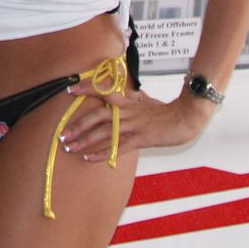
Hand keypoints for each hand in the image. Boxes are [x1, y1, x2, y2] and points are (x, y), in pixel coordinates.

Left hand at [57, 84, 216, 162]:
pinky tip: (89, 158)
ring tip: (71, 147)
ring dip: (85, 140)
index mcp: (127, 100)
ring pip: (104, 133)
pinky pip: (118, 147)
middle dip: (79, 125)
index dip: (86, 89)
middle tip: (63, 134)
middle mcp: (127, 112)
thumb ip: (130, 98)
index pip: (103, 91)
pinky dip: (102, 153)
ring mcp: (133, 126)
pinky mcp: (140, 139)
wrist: (185, 118)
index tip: (70, 90)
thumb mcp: (145, 100)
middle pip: (98, 116)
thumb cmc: (166, 110)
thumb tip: (119, 95)